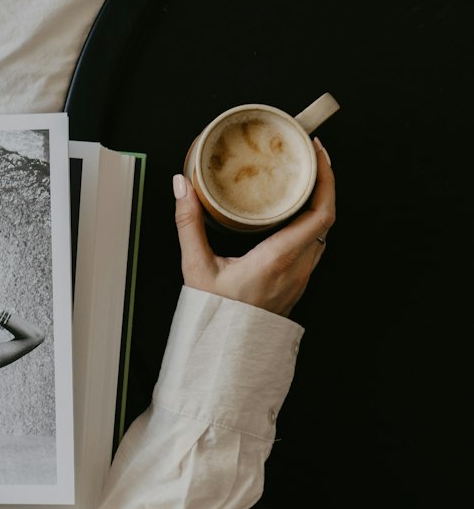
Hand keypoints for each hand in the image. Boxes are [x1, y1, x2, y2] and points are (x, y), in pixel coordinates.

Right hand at [173, 137, 335, 317]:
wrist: (226, 355)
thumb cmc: (215, 316)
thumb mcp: (196, 267)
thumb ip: (189, 223)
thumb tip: (182, 187)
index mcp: (279, 258)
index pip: (321, 213)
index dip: (327, 179)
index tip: (317, 153)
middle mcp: (297, 267)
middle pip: (326, 218)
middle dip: (323, 182)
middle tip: (309, 156)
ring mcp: (300, 277)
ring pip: (321, 233)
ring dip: (317, 204)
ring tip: (301, 180)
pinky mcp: (295, 284)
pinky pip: (312, 247)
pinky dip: (308, 223)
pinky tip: (290, 215)